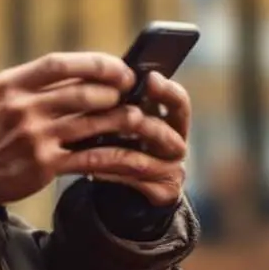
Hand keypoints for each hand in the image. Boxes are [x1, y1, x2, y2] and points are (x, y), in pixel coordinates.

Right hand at [0, 52, 186, 205]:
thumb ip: (33, 83)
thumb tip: (81, 71)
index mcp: (10, 84)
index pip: (59, 64)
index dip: (95, 63)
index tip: (118, 68)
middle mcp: (22, 107)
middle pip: (81, 93)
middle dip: (113, 92)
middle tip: (130, 93)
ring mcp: (34, 137)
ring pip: (91, 123)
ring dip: (119, 119)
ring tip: (134, 118)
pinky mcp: (44, 165)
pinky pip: (90, 157)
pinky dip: (115, 153)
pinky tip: (128, 151)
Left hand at [86, 71, 190, 205]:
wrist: (126, 183)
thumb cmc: (122, 140)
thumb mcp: (124, 118)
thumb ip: (118, 102)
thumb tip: (95, 77)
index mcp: (170, 119)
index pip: (178, 102)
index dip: (167, 91)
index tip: (150, 79)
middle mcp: (175, 143)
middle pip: (165, 132)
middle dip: (141, 124)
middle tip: (127, 116)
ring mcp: (172, 170)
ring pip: (143, 160)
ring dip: (113, 152)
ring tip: (90, 144)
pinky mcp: (163, 192)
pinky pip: (133, 182)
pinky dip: (109, 174)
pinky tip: (90, 168)